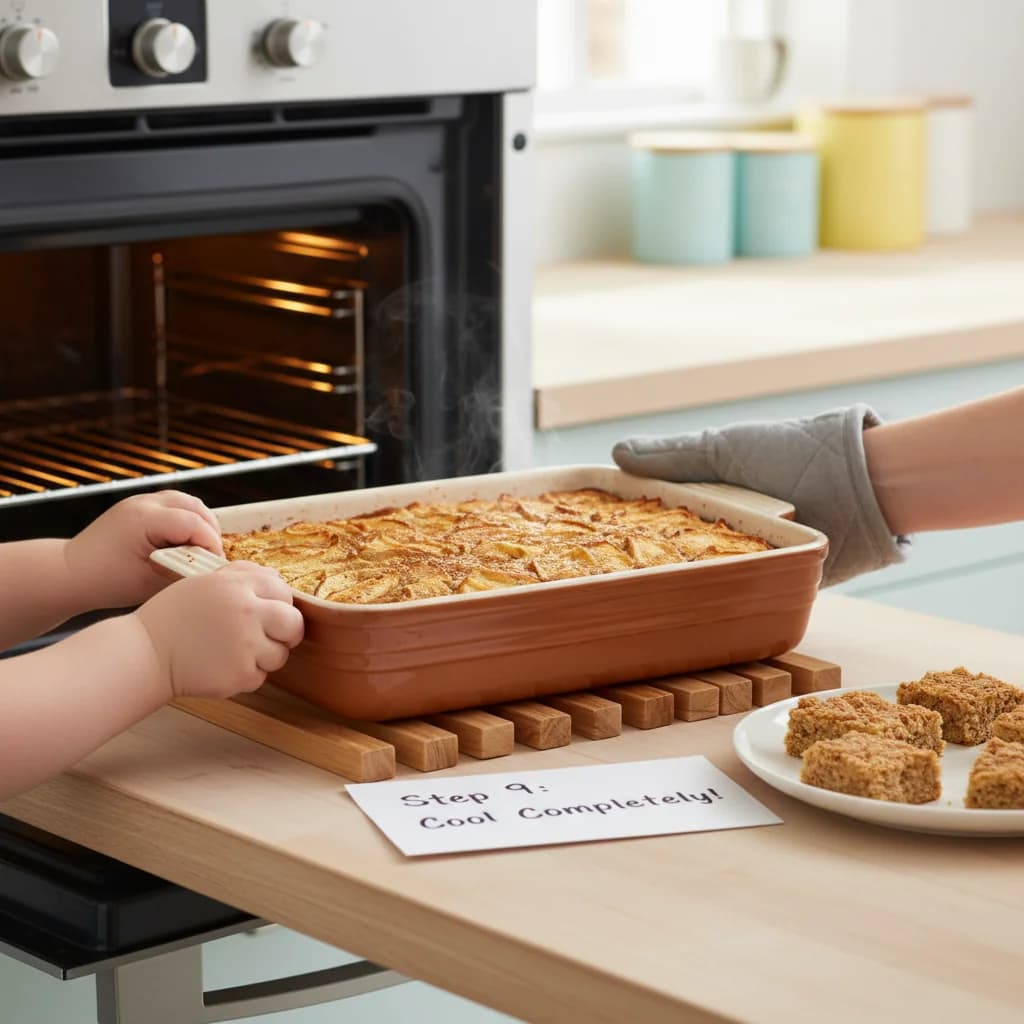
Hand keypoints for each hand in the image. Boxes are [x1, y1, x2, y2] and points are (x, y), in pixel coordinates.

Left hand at [65, 491, 223, 608]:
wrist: (70, 573)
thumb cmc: (105, 581)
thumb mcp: (149, 583)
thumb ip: (183, 572)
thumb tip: (209, 569)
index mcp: (143, 519)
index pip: (194, 523)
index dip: (211, 544)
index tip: (215, 565)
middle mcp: (142, 503)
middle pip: (195, 506)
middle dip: (209, 531)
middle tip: (210, 557)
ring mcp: (139, 501)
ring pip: (187, 501)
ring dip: (200, 522)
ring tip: (200, 549)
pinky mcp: (138, 506)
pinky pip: (174, 505)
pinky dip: (186, 519)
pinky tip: (185, 541)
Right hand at [135, 562, 304, 699]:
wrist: (145, 653)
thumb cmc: (173, 617)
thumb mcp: (204, 582)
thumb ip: (242, 577)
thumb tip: (276, 579)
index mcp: (237, 586)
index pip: (283, 591)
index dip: (280, 603)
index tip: (271, 612)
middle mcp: (247, 613)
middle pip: (294, 624)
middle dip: (289, 632)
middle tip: (273, 636)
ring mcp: (246, 646)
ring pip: (280, 655)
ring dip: (265, 656)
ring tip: (235, 651)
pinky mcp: (240, 675)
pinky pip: (260, 677)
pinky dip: (245, 675)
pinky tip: (222, 665)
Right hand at [612, 404, 907, 586]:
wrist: (864, 484)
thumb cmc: (794, 454)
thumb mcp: (725, 448)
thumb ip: (672, 455)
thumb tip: (614, 453)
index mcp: (711, 495)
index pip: (657, 515)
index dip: (625, 525)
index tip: (589, 536)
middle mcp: (727, 529)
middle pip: (674, 551)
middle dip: (643, 565)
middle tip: (603, 578)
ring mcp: (750, 559)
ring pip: (702, 579)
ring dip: (677, 587)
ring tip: (631, 601)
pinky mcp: (774, 585)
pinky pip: (739, 600)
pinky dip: (717, 605)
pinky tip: (683, 612)